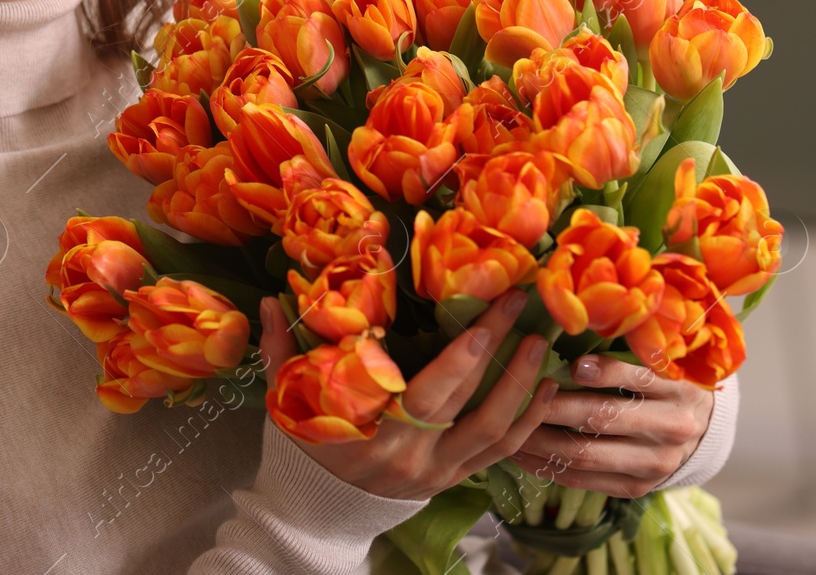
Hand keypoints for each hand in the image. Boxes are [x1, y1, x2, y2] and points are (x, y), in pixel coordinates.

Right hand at [258, 289, 556, 501]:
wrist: (317, 514)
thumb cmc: (304, 448)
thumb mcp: (287, 401)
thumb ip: (280, 351)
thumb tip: (268, 300)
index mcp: (370, 433)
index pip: (426, 391)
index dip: (461, 357)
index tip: (483, 316)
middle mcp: (410, 457)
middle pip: (465, 402)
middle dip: (496, 350)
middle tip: (517, 302)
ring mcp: (436, 472)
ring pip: (493, 432)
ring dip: (521, 385)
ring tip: (541, 343)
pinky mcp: (452, 481)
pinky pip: (499, 454)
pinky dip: (528, 422)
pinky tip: (546, 390)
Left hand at [508, 354, 714, 498]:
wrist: (702, 434)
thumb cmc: (667, 385)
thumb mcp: (661, 363)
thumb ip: (625, 352)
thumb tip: (567, 334)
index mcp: (678, 392)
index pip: (639, 380)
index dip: (604, 372)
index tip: (571, 364)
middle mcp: (670, 431)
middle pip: (603, 419)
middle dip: (553, 406)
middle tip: (516, 391)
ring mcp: (653, 466)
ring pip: (586, 454)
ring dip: (539, 440)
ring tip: (506, 424)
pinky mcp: (635, 489)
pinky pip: (583, 480)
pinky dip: (547, 466)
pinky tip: (520, 452)